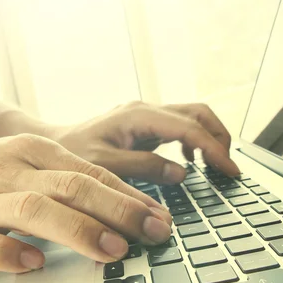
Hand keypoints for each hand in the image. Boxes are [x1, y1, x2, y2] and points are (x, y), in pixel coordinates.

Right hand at [0, 134, 171, 272]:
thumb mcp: (29, 163)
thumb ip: (70, 181)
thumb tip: (126, 206)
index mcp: (33, 151)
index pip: (90, 173)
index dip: (128, 196)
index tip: (158, 217)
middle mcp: (11, 170)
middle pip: (71, 187)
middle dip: (117, 210)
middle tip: (151, 232)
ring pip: (33, 210)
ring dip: (77, 230)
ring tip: (111, 250)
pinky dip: (8, 253)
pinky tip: (32, 263)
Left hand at [53, 101, 239, 183]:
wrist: (54, 146)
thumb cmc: (72, 154)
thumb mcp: (103, 165)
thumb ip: (143, 167)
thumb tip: (182, 172)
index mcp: (138, 116)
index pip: (189, 127)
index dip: (214, 149)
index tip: (229, 170)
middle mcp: (146, 110)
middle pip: (198, 112)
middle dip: (219, 137)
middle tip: (229, 167)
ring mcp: (146, 116)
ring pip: (192, 116)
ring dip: (210, 137)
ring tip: (217, 165)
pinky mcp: (145, 126)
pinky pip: (179, 127)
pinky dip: (193, 141)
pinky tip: (189, 161)